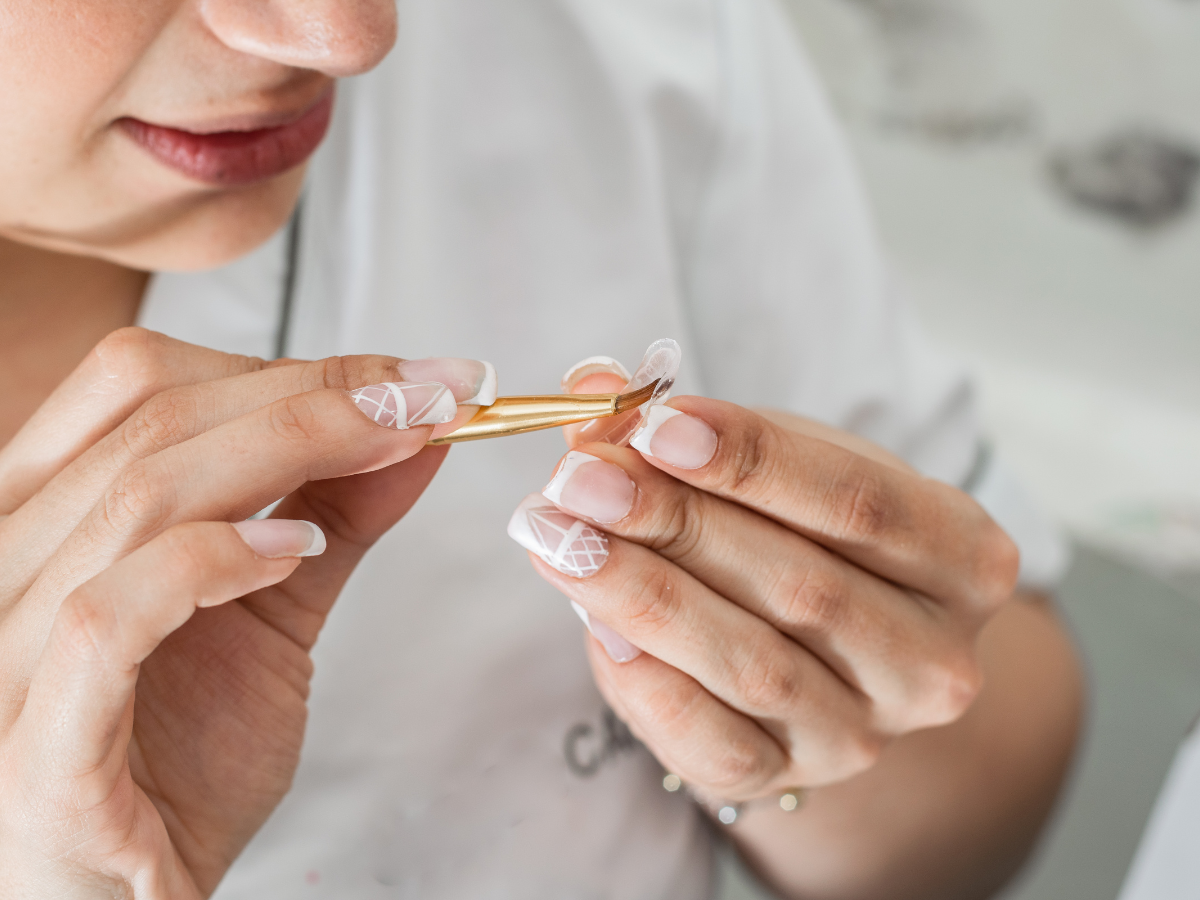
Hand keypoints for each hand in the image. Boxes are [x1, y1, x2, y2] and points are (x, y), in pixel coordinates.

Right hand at [0, 328, 489, 898]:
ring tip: (394, 451)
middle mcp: (4, 562)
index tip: (414, 378)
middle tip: (434, 396)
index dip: (288, 363)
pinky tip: (294, 553)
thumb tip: (414, 430)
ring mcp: (2, 654)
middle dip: (317, 395)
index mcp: (46, 516)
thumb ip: (331, 520)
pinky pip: (108, 616)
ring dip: (291, 451)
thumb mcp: (269, 617)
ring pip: (138, 495)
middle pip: (154, 421)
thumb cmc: (174, 765)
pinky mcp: (33, 747)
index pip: (141, 383)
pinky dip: (211, 562)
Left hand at [510, 381, 1018, 802]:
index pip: (859, 503)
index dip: (753, 463)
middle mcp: (933, 660)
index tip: (658, 427)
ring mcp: (866, 733)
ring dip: (640, 594)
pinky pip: (712, 743)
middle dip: (675, 523)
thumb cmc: (810, 535)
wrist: (830, 651)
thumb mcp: (777, 466)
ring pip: (752, 665)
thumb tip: (591, 394)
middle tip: (580, 479)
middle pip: (800, 585)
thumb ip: (693, 431)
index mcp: (963, 558)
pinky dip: (646, 681)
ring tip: (557, 534)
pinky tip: (593, 621)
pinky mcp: (792, 776)